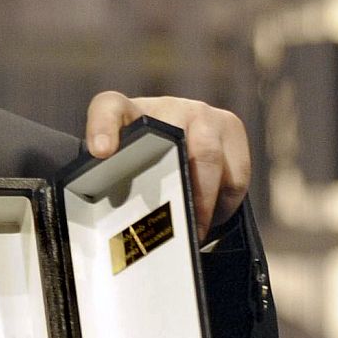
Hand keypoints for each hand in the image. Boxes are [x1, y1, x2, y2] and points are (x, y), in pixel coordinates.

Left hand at [84, 92, 250, 237]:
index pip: (108, 108)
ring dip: (205, 201)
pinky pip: (235, 171)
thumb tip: (117, 229)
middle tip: (178, 226)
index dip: (103, 128)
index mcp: (125, 112)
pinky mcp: (231, 126)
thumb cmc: (143, 163)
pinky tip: (213, 213)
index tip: (102, 152)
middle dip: (178, 188)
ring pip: (210, 156)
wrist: (176, 143)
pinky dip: (226, 200)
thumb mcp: (124, 170)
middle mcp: (165, 107)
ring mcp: (200, 113)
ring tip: (195, 230)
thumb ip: (116, 185)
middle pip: (173, 140)